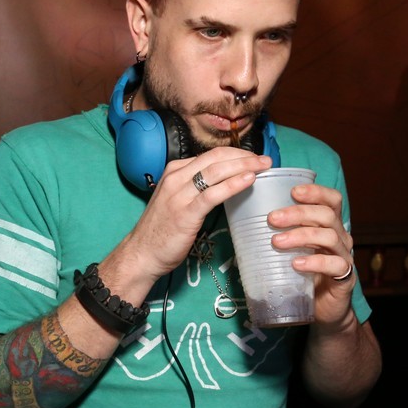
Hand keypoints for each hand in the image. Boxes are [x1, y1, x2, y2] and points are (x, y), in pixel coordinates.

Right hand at [123, 148, 271, 280]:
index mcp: (174, 171)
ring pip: (216, 172)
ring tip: (264, 166)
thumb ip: (195, 188)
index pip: (210, 155)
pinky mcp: (185, 213)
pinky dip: (233, 184)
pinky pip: (213, 194)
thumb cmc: (161, 230)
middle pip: (215, 158)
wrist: (142, 253)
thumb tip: (224, 183)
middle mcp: (175, 178)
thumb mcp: (176, 199)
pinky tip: (249, 180)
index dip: (235, 153)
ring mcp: (179, 195)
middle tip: (265, 159)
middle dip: (244, 156)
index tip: (253, 158)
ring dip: (243, 166)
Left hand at [265, 183, 355, 327]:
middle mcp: (340, 237)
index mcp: (329, 225)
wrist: (322, 309)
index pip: (331, 200)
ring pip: (329, 237)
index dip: (316, 192)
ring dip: (300, 236)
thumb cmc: (303, 274)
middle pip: (326, 215)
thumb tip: (243, 219)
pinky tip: (296, 264)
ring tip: (276, 242)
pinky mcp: (345, 279)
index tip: (293, 191)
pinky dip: (315, 262)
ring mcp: (344, 257)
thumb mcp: (292, 249)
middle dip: (298, 213)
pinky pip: (335, 265)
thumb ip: (280, 233)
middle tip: (272, 219)